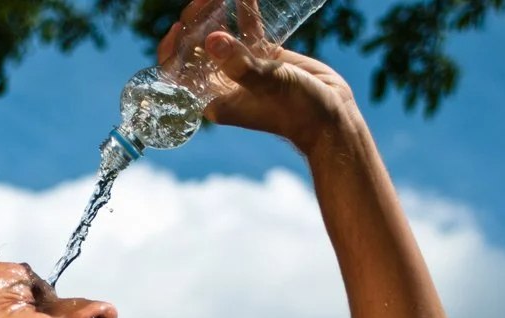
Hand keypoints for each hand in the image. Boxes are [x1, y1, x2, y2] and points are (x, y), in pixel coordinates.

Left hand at [156, 13, 357, 154]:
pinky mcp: (264, 57)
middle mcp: (224, 84)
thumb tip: (212, 41)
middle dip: (195, 22)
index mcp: (215, 98)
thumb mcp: (268, 86)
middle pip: (197, 48)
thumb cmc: (298, 112)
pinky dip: (244, 11)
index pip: (179, 74)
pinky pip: (248, 30)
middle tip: (205, 0)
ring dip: (216, 13)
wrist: (332, 118)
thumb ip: (240, 64)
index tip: (179, 27)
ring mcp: (244, 69)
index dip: (173, 49)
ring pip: (221, 36)